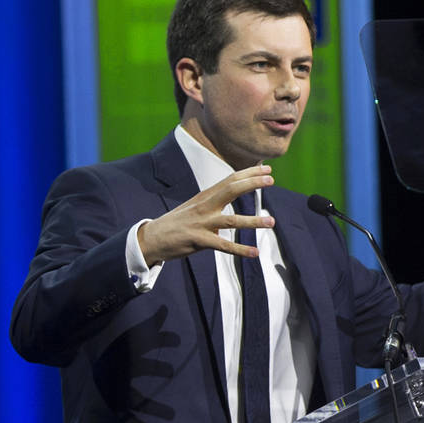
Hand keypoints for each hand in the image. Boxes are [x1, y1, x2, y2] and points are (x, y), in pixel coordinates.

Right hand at [137, 164, 274, 264]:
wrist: (152, 238)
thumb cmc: (178, 223)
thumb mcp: (196, 206)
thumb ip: (214, 201)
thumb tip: (232, 196)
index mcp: (205, 196)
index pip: (230, 180)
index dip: (249, 174)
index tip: (267, 170)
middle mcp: (205, 206)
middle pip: (231, 190)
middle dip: (252, 184)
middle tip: (271, 180)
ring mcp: (202, 223)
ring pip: (231, 220)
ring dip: (252, 221)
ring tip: (271, 222)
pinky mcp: (199, 240)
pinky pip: (223, 245)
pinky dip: (240, 249)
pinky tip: (254, 252)